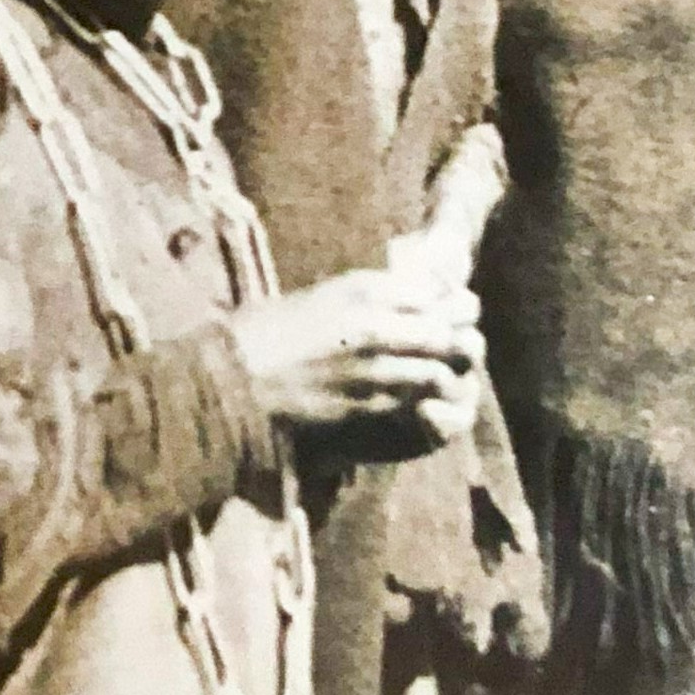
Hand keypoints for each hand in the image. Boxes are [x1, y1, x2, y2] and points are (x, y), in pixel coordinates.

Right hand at [231, 264, 483, 437]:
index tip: (457, 314)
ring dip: (447, 378)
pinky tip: (422, 405)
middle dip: (461, 343)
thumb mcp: (321, 297)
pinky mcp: (365, 404)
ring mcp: (372, 367)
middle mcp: (374, 323)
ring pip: (438, 371)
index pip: (436, 291)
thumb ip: (368, 298)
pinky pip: (415, 403)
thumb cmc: (266, 333)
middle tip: (462, 352)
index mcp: (361, 289)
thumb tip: (412, 301)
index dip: (454, 305)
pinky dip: (426, 404)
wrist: (232, 379)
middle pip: (447, 331)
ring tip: (447, 382)